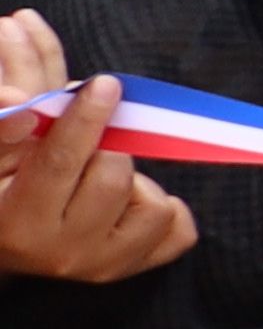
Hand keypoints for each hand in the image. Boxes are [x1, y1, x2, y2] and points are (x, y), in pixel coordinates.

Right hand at [0, 21, 191, 285]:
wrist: (4, 242)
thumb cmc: (0, 182)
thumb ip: (6, 111)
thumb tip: (21, 58)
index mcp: (13, 218)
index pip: (58, 161)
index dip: (84, 118)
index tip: (104, 84)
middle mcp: (57, 252)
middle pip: (113, 173)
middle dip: (105, 146)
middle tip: (89, 145)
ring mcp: (97, 267)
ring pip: (152, 202)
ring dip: (132, 178)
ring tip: (97, 175)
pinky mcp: (129, 269)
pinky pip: (179, 232)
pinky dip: (162, 207)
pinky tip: (130, 199)